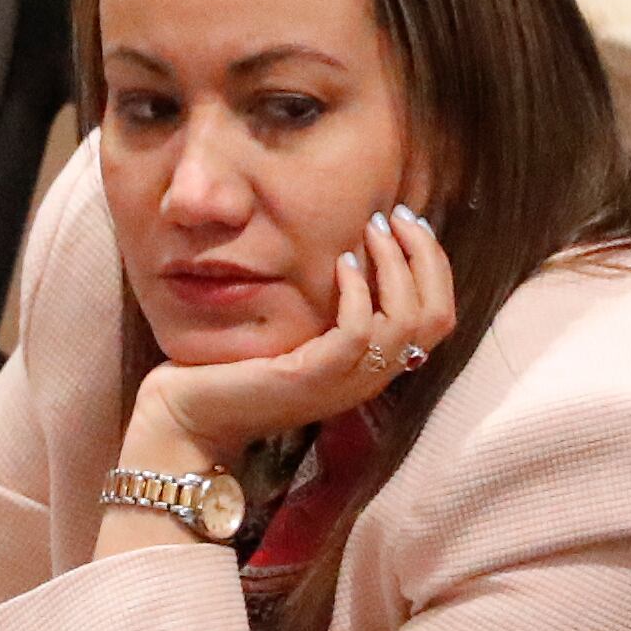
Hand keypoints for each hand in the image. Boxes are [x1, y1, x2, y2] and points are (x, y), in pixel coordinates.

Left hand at [128, 203, 456, 468]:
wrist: (191, 415)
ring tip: (371, 229)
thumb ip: (334, 306)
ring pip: (404, 322)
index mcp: (374, 367)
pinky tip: (340, 262)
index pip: (438, 318)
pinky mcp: (313, 378)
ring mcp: (345, 381)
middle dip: (424, 257)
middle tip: (395, 216)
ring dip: (392, 266)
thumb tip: (357, 245)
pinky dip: (356, 291)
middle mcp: (370, 378)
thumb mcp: (301, 333)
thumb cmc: (240, 369)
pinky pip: (357, 332)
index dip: (432, 265)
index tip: (407, 220)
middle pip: (435, 318)